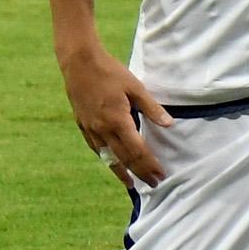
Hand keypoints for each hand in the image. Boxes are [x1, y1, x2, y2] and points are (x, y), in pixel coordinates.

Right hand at [62, 45, 171, 188]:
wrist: (79, 64)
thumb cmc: (111, 73)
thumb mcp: (136, 88)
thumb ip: (152, 108)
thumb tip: (169, 124)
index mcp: (118, 121)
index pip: (137, 150)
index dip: (149, 165)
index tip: (161, 175)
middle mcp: (102, 130)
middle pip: (124, 158)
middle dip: (140, 173)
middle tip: (153, 184)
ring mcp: (90, 129)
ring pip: (107, 157)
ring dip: (121, 171)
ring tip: (131, 183)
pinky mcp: (83, 125)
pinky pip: (96, 148)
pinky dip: (106, 159)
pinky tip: (112, 163)